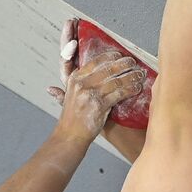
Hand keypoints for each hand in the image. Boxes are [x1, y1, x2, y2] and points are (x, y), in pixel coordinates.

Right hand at [47, 19, 146, 139]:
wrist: (70, 136)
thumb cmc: (71, 118)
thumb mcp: (65, 100)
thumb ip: (62, 91)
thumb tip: (51, 89)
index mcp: (75, 78)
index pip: (95, 61)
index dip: (110, 56)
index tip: (120, 54)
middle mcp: (82, 83)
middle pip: (108, 68)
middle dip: (124, 64)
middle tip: (134, 63)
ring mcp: (91, 94)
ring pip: (117, 80)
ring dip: (131, 76)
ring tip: (140, 75)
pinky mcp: (100, 105)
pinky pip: (120, 93)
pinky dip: (131, 89)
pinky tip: (137, 88)